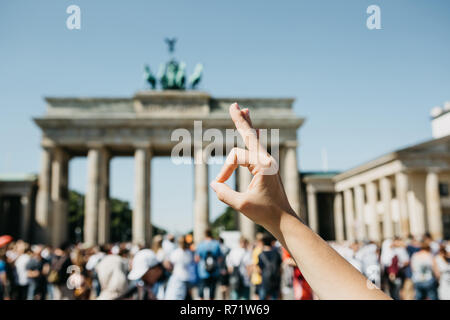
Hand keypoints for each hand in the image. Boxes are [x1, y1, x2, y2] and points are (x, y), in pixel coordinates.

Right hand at [210, 103, 297, 231]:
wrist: (284, 220)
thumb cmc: (265, 213)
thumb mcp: (241, 204)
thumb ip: (225, 194)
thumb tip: (214, 185)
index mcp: (263, 164)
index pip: (236, 156)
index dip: (225, 169)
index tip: (219, 183)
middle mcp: (267, 159)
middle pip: (250, 134)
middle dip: (241, 120)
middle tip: (234, 105)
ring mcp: (268, 162)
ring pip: (254, 140)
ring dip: (247, 125)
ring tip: (245, 110)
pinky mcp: (267, 168)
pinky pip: (257, 148)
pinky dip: (252, 138)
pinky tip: (255, 130)